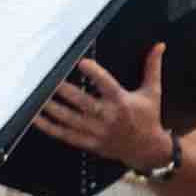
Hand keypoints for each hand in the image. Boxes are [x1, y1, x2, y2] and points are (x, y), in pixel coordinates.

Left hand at [30, 51, 173, 169]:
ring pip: (70, 119)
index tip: (81, 62)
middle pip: (82, 102)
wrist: (148, 150)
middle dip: (64, 91)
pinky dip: (49, 127)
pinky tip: (36, 118)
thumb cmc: (148, 118)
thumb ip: (152, 68)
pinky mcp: (89, 143)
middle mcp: (109, 117)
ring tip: (38, 96)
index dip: (94, 73)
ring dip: (52, 108)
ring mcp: (97, 132)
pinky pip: (65, 135)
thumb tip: (159, 45)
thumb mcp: (153, 92)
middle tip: (48, 79)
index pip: (106, 85)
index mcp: (123, 102)